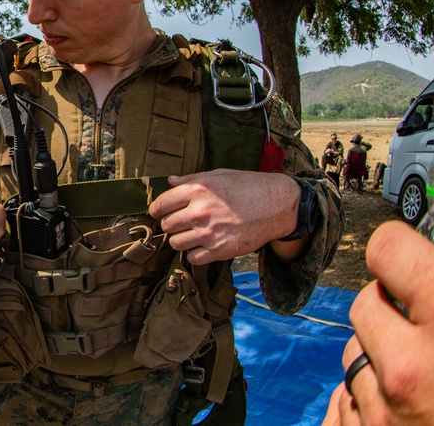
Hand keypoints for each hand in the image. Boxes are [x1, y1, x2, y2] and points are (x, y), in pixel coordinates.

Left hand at [148, 169, 300, 264]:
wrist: (277, 205)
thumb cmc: (248, 186)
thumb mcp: (218, 175)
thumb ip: (191, 179)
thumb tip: (170, 181)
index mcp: (197, 190)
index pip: (161, 204)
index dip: (156, 209)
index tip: (158, 212)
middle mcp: (200, 212)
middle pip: (166, 225)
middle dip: (170, 224)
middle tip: (179, 222)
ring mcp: (209, 233)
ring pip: (176, 243)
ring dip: (180, 239)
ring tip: (191, 234)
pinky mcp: (220, 250)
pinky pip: (193, 258)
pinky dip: (194, 253)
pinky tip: (202, 245)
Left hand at [324, 221, 433, 424]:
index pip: (386, 249)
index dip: (403, 255)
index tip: (416, 266)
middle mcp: (410, 368)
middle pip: (366, 303)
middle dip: (394, 312)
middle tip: (433, 332)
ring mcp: (384, 411)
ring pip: (355, 352)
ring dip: (383, 358)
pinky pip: (349, 400)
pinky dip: (372, 400)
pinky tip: (414, 412)